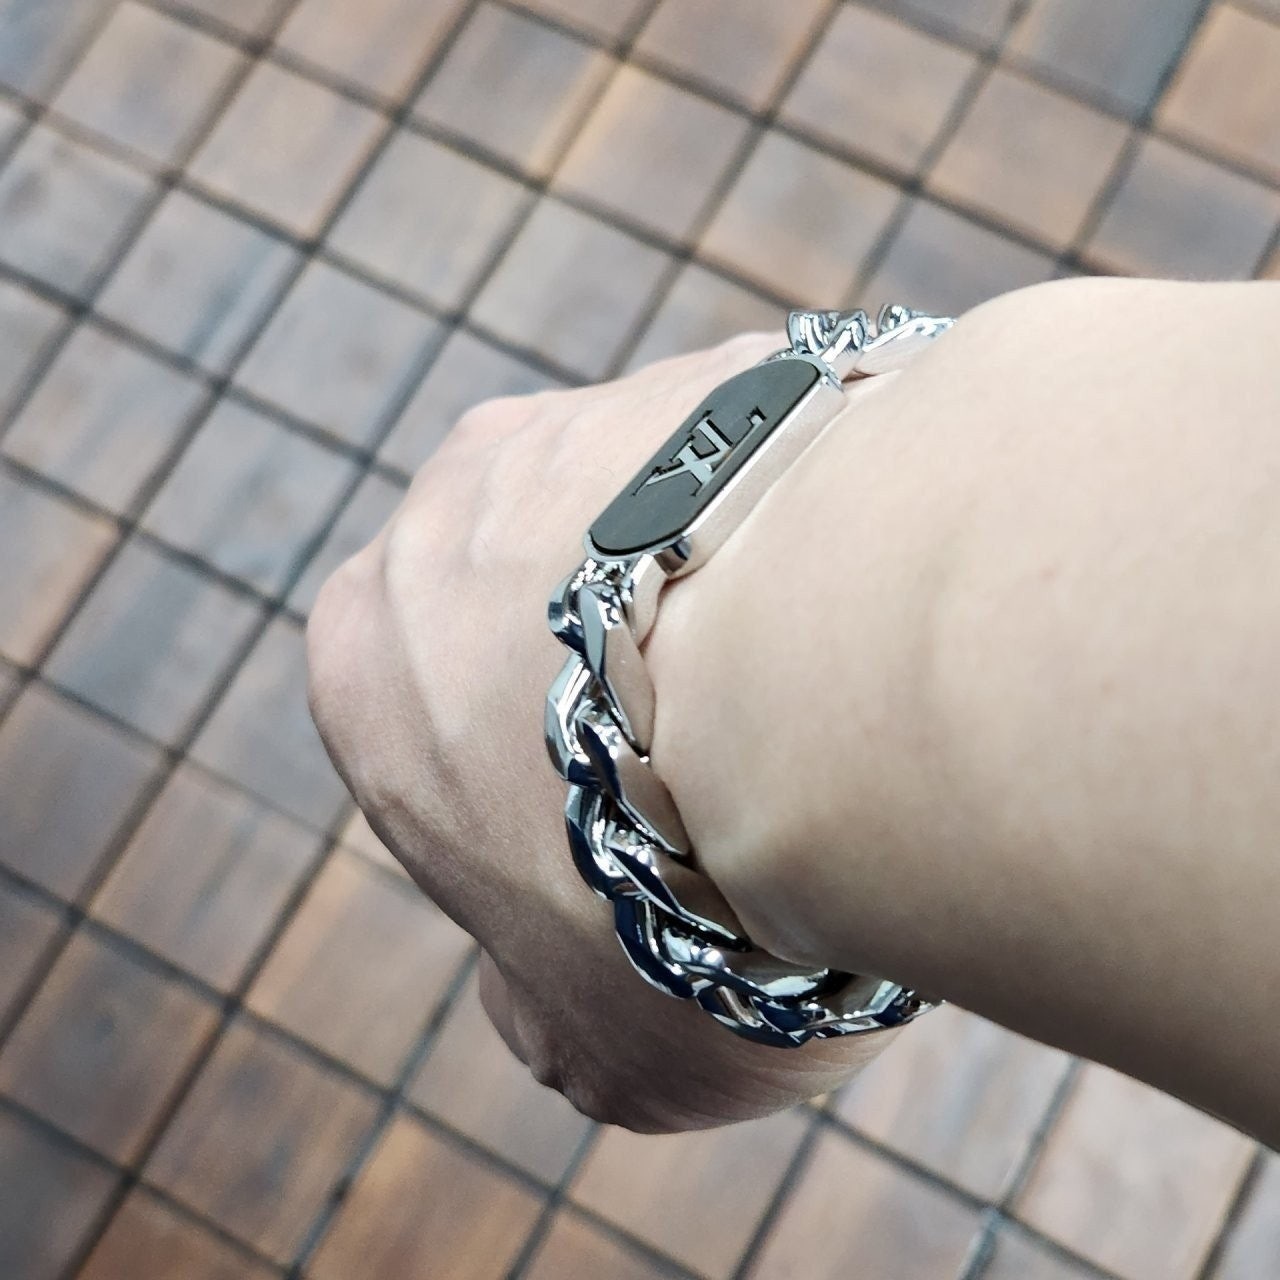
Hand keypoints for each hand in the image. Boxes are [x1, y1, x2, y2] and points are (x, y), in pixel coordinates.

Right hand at [306, 333, 886, 1131]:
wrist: (818, 724)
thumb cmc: (681, 911)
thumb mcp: (584, 1040)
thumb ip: (541, 1009)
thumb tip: (542, 1000)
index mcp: (368, 655)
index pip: (450, 710)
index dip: (550, 780)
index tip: (652, 830)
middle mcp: (456, 508)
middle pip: (556, 596)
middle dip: (641, 665)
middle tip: (753, 751)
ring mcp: (596, 418)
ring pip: (670, 512)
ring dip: (740, 582)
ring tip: (836, 674)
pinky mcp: (732, 371)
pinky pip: (778, 450)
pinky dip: (824, 516)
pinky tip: (884, 590)